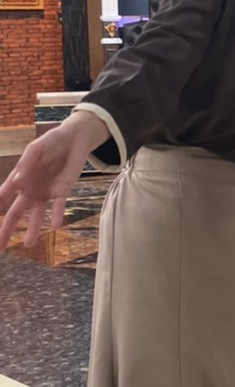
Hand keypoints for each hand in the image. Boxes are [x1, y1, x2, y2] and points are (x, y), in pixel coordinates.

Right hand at [0, 113, 108, 249]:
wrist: (74, 138)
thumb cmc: (50, 142)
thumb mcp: (35, 149)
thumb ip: (26, 163)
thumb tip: (17, 182)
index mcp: (19, 178)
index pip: (4, 195)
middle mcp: (30, 189)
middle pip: (16, 212)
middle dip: (7, 229)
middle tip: (1, 247)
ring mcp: (46, 192)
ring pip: (37, 214)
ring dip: (32, 229)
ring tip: (28, 244)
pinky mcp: (62, 191)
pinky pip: (58, 206)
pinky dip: (56, 215)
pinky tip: (55, 226)